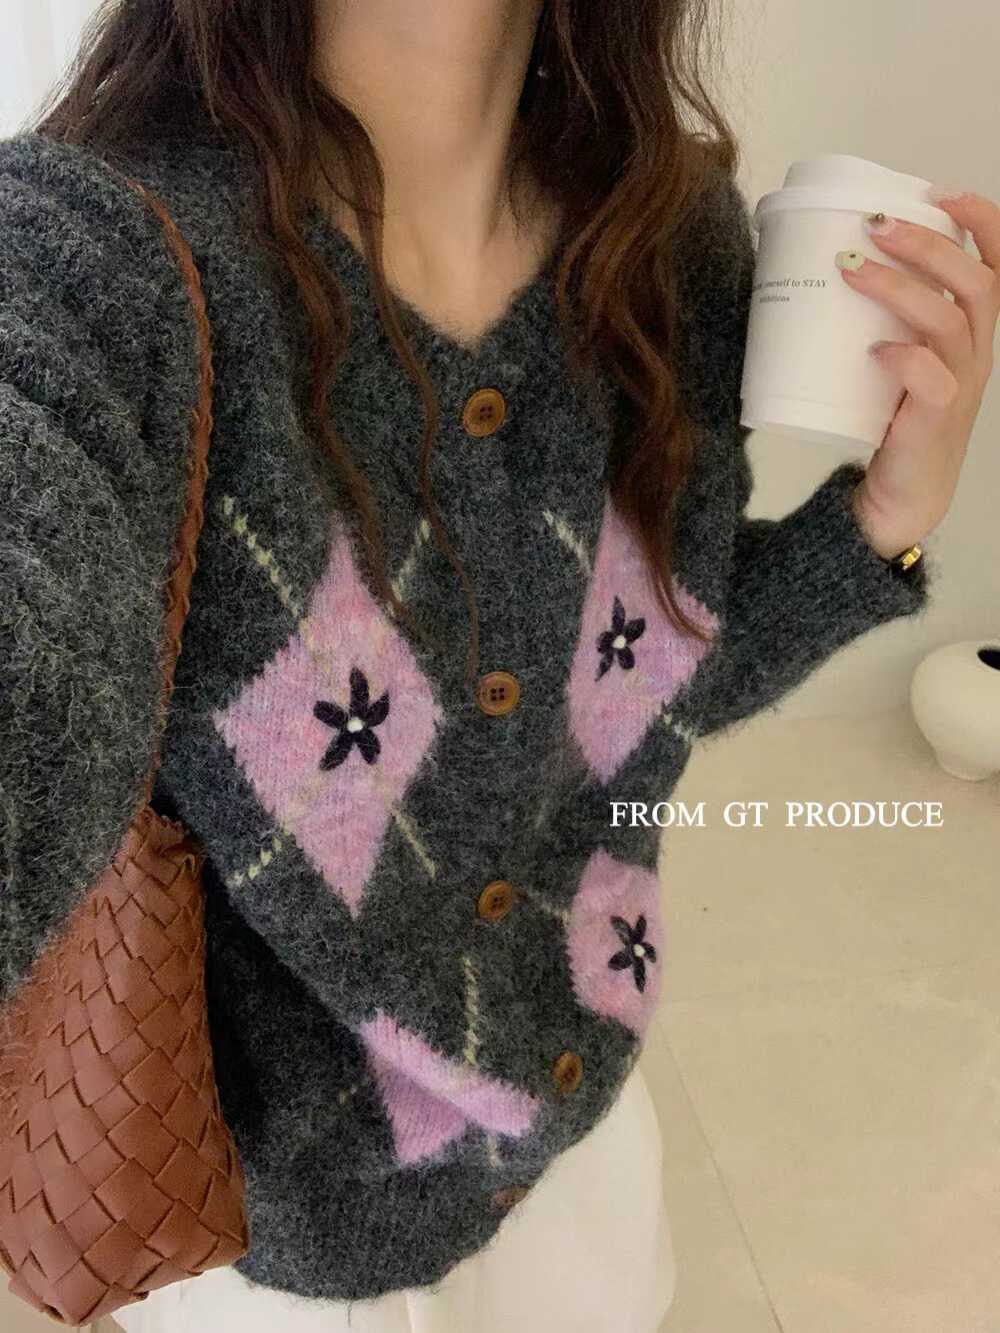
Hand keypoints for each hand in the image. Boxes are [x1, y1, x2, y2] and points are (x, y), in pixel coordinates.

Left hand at [838, 190, 999, 558]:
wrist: (901, 494)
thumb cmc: (894, 419)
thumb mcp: (897, 356)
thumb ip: (882, 317)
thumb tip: (830, 263)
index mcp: (973, 331)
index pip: (998, 263)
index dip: (982, 220)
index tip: (940, 193)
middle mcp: (976, 353)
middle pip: (976, 280)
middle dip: (927, 243)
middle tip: (875, 224)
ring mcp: (960, 385)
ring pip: (949, 320)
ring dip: (900, 286)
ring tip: (851, 266)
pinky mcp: (935, 419)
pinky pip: (932, 378)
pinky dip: (905, 356)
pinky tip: (875, 349)